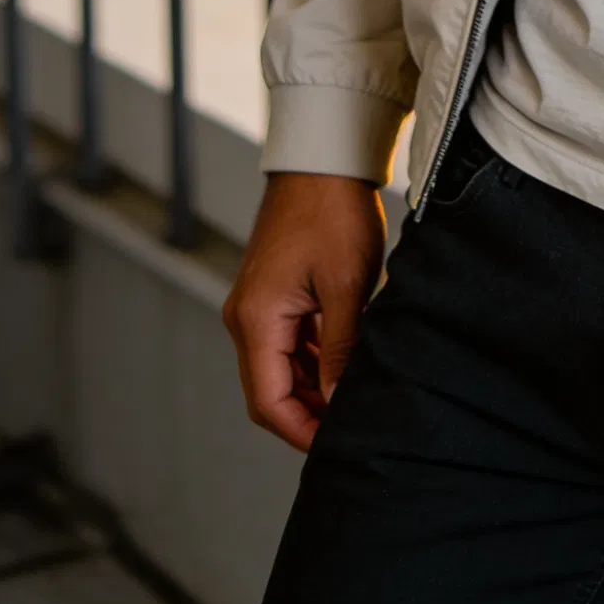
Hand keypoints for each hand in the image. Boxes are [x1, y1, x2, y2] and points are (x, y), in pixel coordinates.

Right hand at [224, 172, 386, 450]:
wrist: (324, 159)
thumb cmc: (334, 213)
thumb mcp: (345, 287)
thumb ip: (340, 351)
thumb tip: (341, 404)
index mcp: (255, 320)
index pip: (268, 402)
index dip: (301, 432)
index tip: (339, 444)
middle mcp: (246, 317)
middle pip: (270, 390)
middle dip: (309, 413)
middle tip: (354, 424)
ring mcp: (257, 305)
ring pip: (281, 368)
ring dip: (313, 385)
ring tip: (357, 392)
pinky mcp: (274, 293)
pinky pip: (288, 342)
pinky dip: (314, 358)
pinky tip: (347, 359)